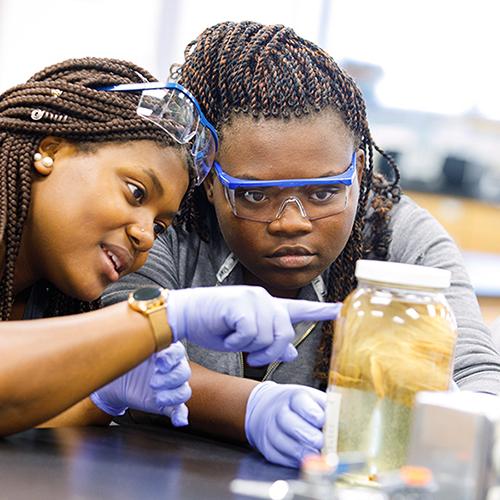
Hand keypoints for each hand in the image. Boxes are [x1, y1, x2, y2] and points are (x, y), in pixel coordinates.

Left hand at [90, 342, 191, 426]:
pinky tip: (179, 420)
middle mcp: (171, 368)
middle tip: (153, 382)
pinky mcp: (166, 403)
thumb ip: (134, 342)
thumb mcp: (126, 349)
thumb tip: (136, 329)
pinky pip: (179, 409)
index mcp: (164, 352)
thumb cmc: (121, 361)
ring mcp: (170, 386)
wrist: (112, 382)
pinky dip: (181, 415)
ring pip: (184, 390)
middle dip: (170, 378)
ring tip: (157, 397)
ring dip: (173, 395)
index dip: (171, 357)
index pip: (178, 352)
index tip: (159, 361)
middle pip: (184, 372)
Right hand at [167, 285, 340, 365]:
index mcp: (269, 307)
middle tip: (251, 357)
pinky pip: (250, 333)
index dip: (321, 311)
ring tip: (233, 340)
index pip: (300, 308)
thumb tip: (292, 351)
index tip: (340, 309)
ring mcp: (254, 298)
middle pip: (285, 334)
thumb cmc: (214, 326)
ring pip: (267, 336)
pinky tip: (226, 333)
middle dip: (269, 352)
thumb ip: (269, 342)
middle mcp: (265, 299)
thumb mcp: (245, 340)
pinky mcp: (241, 302)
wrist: (186, 315)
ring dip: (249, 347)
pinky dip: (237, 341)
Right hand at [244, 381, 325, 467]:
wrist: (267, 407)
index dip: (314, 414)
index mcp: (294, 397)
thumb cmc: (296, 405)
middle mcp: (279, 412)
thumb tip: (343, 421)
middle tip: (323, 443)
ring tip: (318, 456)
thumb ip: (325, 408)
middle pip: (291, 424)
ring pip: (285, 443)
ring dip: (304, 452)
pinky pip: (280, 458)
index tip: (324, 422)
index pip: (301, 403)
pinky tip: (306, 460)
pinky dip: (294, 461)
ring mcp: (271, 430)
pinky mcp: (268, 447)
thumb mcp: (311, 398)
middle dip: (310, 436)